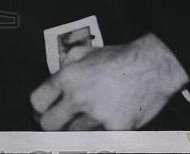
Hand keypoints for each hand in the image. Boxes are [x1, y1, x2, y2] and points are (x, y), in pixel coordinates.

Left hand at [29, 33, 188, 129]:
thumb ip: (65, 66)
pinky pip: (97, 138)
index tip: (43, 110)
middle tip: (58, 121)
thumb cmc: (119, 57)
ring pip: (72, 135)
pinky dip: (97, 134)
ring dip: (75, 129)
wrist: (152, 66)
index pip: (37, 102)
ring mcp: (97, 116)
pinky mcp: (115, 129)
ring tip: (84, 120)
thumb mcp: (84, 52)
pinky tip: (102, 124)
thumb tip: (53, 81)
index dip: (38, 108)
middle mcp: (79, 97)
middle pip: (48, 124)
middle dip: (50, 124)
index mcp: (68, 77)